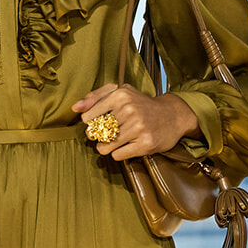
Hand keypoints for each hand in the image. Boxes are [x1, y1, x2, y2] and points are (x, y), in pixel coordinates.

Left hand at [71, 85, 203, 160]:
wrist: (172, 115)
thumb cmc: (141, 104)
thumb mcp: (120, 92)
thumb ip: (95, 97)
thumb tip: (75, 108)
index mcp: (120, 95)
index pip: (87, 118)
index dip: (91, 124)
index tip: (101, 123)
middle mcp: (129, 109)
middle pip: (96, 134)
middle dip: (100, 137)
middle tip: (111, 133)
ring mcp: (138, 127)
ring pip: (105, 147)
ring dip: (108, 147)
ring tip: (118, 140)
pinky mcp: (145, 143)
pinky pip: (117, 155)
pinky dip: (119, 153)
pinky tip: (128, 145)